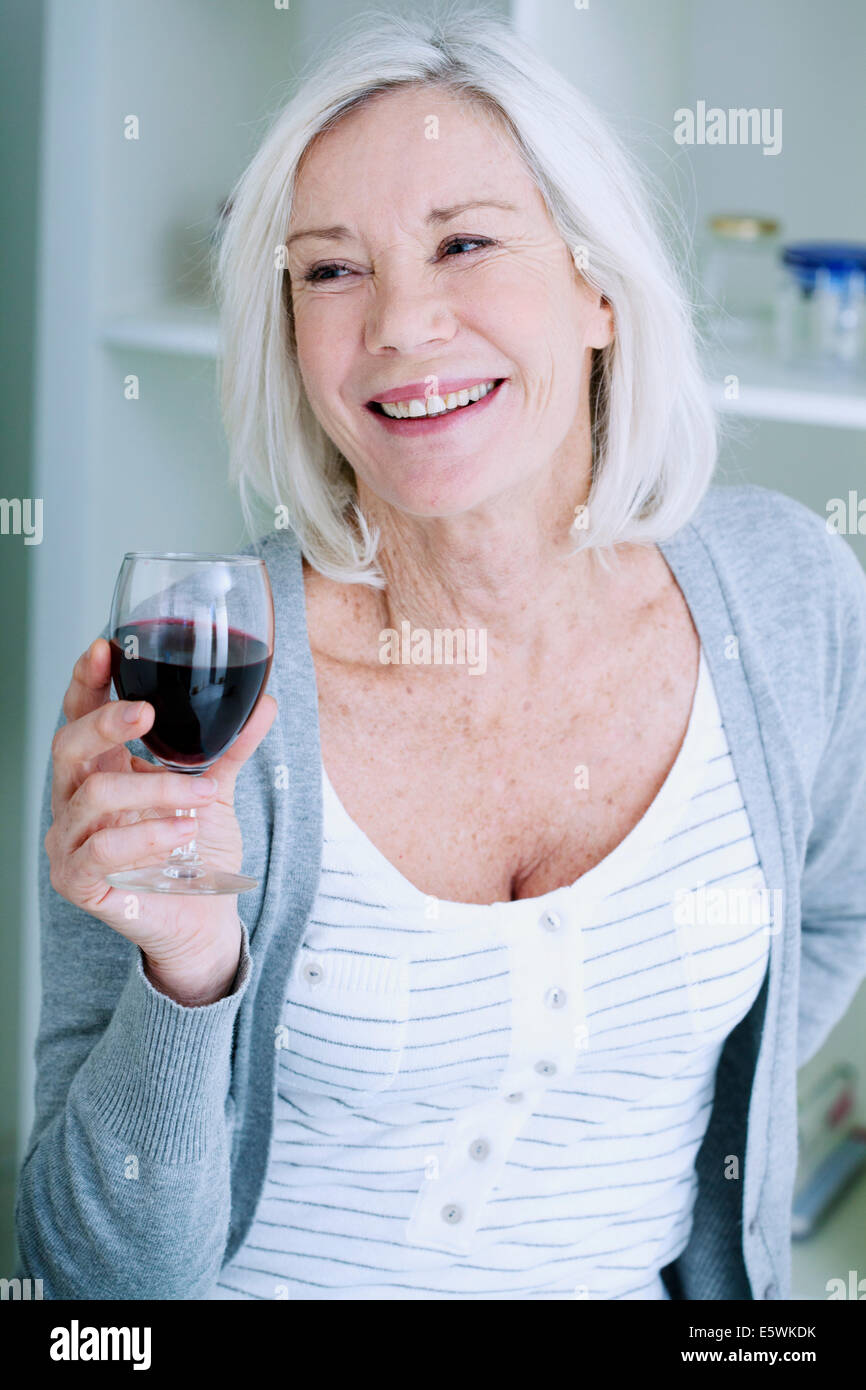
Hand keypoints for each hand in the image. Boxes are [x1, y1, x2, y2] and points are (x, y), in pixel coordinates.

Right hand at [44, 637, 276, 1004]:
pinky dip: (146, 838)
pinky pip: (101, 852)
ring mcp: (69, 841)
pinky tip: (180, 834)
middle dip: (106, 722)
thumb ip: (233, 747)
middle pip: (68, 745)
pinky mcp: (77, 882)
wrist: (203, 921)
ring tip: (202, 797)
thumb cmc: (195, 855)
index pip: (80, 714)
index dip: (86, 679)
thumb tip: (266, 701)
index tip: (106, 647)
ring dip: (156, 791)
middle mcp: (75, 800)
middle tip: (149, 714)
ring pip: (95, 798)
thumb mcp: (216, 790)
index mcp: (101, 769)